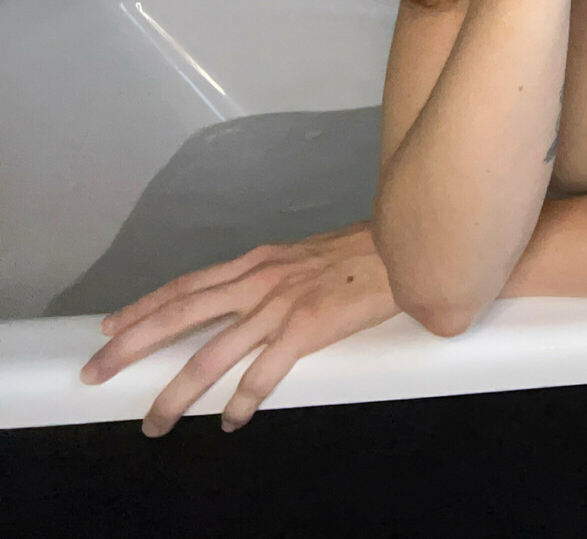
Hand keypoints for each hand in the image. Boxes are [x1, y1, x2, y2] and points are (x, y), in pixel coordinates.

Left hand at [77, 223, 398, 435]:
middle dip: (130, 345)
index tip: (109, 326)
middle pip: (179, 316)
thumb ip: (279, 274)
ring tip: (155, 422)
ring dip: (176, 392)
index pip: (187, 285)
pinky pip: (264, 373)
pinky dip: (243, 400)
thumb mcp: (308, 254)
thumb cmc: (367, 251)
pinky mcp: (307, 328)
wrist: (409, 246)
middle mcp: (259, 280)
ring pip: (211, 355)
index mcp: (258, 262)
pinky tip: (232, 421)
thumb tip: (260, 296)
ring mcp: (281, 305)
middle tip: (94, 372)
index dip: (144, 307)